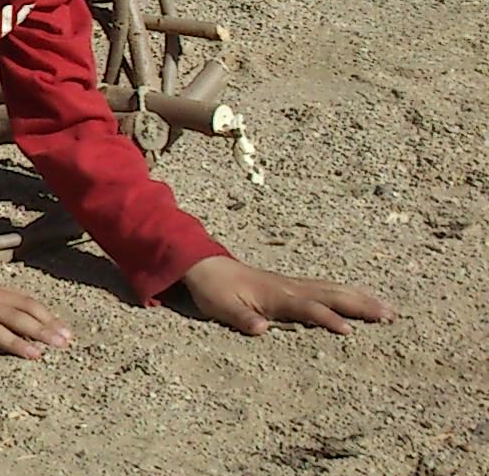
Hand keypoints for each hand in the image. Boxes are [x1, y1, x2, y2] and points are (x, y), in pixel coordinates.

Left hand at [180, 255, 396, 335]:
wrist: (205, 265)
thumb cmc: (215, 290)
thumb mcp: (221, 307)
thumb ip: (241, 319)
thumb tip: (260, 330)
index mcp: (275, 295)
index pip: (307, 308)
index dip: (327, 319)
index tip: (350, 331)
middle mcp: (290, 287)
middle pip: (331, 295)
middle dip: (361, 305)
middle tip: (390, 316)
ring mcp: (294, 284)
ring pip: (334, 289)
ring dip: (361, 298)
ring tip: (388, 309)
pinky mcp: (293, 285)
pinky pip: (327, 288)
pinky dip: (348, 292)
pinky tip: (362, 298)